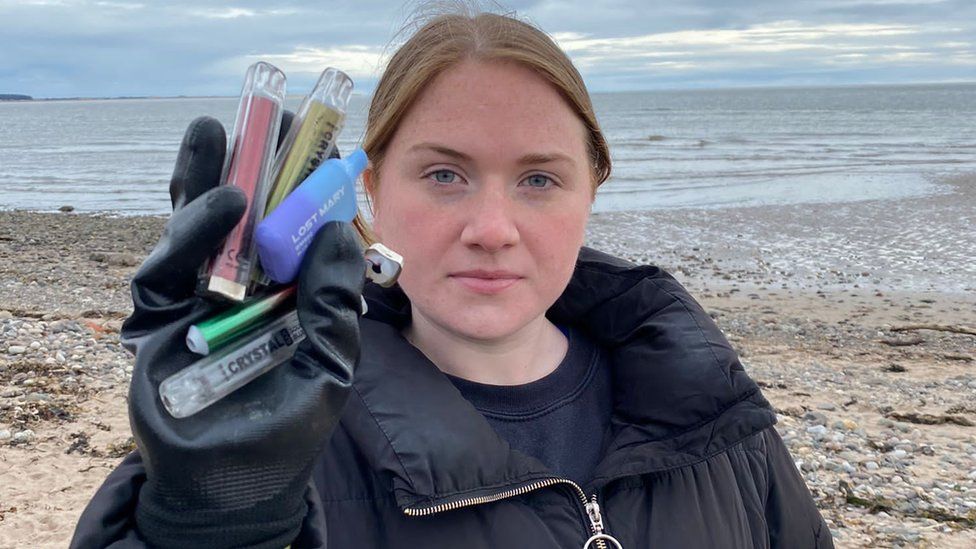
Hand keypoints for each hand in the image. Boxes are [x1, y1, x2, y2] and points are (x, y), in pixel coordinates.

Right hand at [122, 115, 362, 547]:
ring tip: (226, 133)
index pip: (291, 229)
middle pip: (243, 216)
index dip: (302, 188)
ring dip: (210, 179)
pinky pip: (168, 268)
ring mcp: (196, 301)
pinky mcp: (157, 321)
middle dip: (252, 165)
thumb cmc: (289, 429)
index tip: (321, 145)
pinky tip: (223, 205)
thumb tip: (341, 233)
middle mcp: (240, 289)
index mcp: (285, 294)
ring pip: (197, 229)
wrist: (233, 487)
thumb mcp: (329, 361)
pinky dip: (192, 233)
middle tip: (266, 113)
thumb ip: (334, 302)